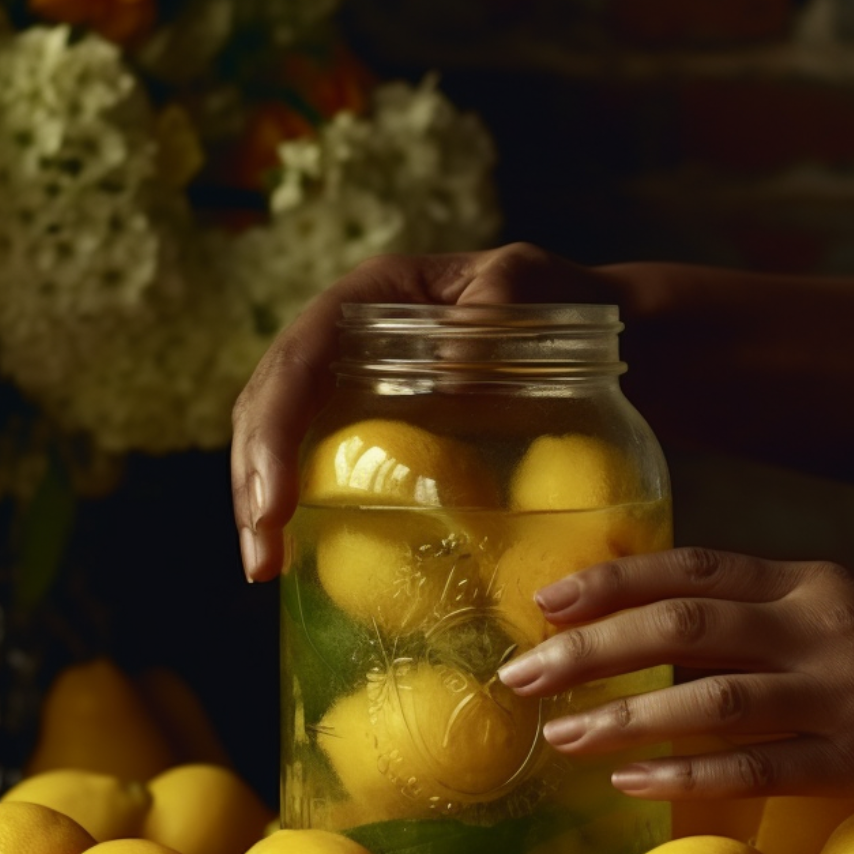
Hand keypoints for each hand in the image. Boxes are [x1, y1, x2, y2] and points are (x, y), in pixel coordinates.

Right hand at [229, 243, 622, 582]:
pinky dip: (311, 515)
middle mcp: (346, 342)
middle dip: (252, 480)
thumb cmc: (566, 302)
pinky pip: (331, 471)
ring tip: (264, 568)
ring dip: (263, 506)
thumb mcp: (533, 285)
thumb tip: (451, 370)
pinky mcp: (380, 434)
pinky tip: (304, 567)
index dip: (274, 426)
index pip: (298, 358)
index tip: (276, 499)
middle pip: (269, 407)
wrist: (601, 333)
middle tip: (260, 556)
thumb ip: (497, 306)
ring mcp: (357, 390)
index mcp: (370, 298)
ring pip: (283, 444)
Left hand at [494, 547, 853, 811]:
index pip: (693, 566)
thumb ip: (770, 620)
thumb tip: (665, 635)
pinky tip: (633, 781)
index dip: (612, 579)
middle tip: (521, 671)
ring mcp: (845, 691)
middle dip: (590, 645)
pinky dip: (688, 775)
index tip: (545, 597)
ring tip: (558, 734)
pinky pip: (761, 768)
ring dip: (622, 713)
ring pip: (710, 694)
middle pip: (682, 620)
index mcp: (813, 583)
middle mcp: (821, 623)